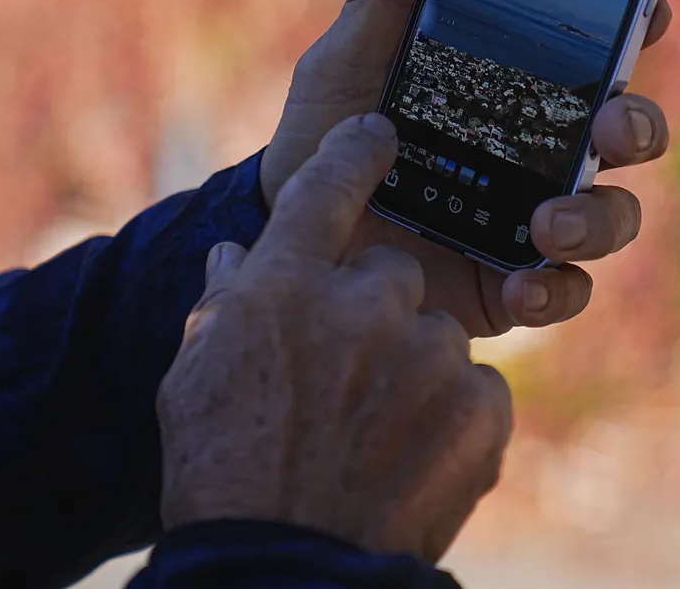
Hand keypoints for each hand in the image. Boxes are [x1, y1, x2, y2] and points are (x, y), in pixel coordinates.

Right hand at [160, 114, 512, 561]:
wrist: (283, 569)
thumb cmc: (222, 472)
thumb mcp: (196, 375)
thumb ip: (226, 303)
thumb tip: (238, 257)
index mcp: (285, 283)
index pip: (326, 186)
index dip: (354, 153)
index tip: (378, 134)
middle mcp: (365, 303)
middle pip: (392, 274)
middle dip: (376, 315)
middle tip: (346, 377)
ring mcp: (430, 356)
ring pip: (437, 337)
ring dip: (414, 373)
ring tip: (372, 437)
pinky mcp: (482, 411)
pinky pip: (476, 390)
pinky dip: (452, 420)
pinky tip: (410, 460)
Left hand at [261, 0, 673, 337]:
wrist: (289, 234)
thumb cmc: (325, 136)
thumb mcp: (348, 63)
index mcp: (515, 89)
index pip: (596, 52)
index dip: (640, 25)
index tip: (654, 7)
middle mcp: (540, 153)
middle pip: (629, 133)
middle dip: (638, 125)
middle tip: (612, 127)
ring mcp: (533, 221)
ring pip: (614, 216)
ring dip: (600, 218)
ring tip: (549, 224)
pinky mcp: (512, 285)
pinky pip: (565, 293)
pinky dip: (555, 290)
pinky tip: (521, 285)